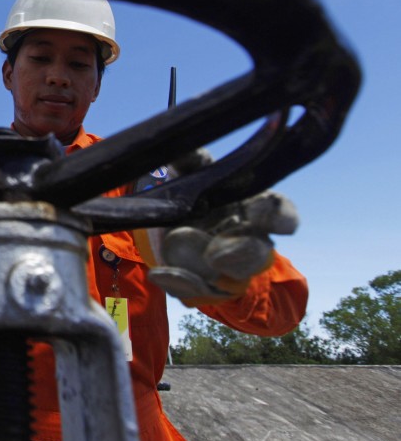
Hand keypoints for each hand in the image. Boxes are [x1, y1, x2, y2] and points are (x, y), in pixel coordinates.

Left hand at [141, 150, 299, 305]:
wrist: (167, 220)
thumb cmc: (191, 190)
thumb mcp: (189, 170)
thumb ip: (190, 158)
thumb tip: (185, 147)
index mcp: (254, 208)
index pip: (281, 213)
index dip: (278, 216)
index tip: (262, 214)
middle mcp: (249, 240)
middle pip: (259, 254)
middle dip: (241, 255)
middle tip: (216, 253)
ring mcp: (229, 267)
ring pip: (230, 281)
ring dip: (206, 276)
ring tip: (177, 269)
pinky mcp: (206, 285)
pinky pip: (198, 293)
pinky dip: (179, 284)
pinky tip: (159, 273)